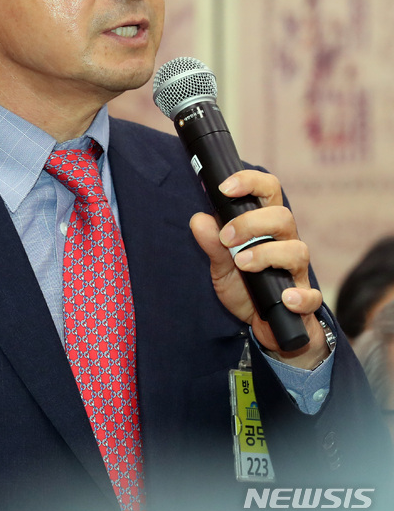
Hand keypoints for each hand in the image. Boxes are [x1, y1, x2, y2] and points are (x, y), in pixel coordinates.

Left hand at [189, 169, 327, 368]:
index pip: (269, 191)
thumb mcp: (221, 265)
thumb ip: (212, 243)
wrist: (263, 327)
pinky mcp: (304, 301)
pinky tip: (285, 298)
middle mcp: (285, 243)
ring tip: (242, 263)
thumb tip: (198, 219)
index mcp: (266, 227)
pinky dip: (300, 296)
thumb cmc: (246, 287)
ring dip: (267, 254)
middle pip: (283, 217)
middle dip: (251, 223)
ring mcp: (296, 271)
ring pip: (298, 251)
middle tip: (226, 238)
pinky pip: (312, 296)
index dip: (250, 182)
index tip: (225, 188)